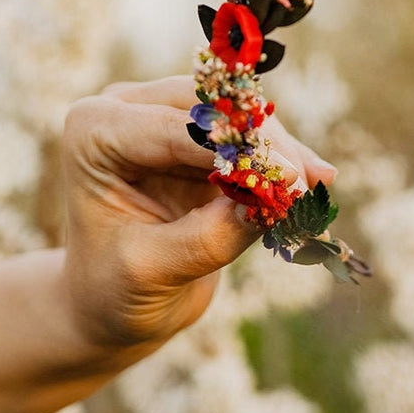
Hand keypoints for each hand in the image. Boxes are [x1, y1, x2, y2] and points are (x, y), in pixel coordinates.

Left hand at [60, 76, 335, 356]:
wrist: (109, 304)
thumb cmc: (111, 291)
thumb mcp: (150, 270)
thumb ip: (205, 237)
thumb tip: (269, 204)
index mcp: (94, 132)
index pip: (175, 128)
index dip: (236, 150)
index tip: (287, 179)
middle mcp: (125, 110)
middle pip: (211, 108)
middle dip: (262, 144)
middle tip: (307, 182)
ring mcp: (162, 117)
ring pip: (238, 117)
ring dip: (279, 151)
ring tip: (319, 184)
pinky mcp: (196, 137)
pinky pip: (249, 137)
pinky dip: (280, 161)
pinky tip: (317, 179)